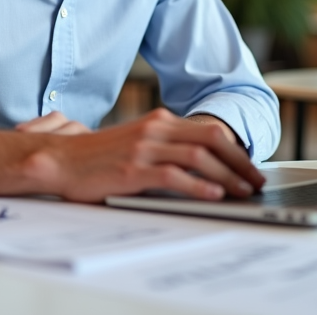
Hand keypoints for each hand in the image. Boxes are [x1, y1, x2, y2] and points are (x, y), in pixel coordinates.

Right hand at [21, 108, 264, 202]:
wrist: (61, 160)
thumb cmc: (97, 157)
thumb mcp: (135, 143)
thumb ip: (163, 146)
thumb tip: (198, 161)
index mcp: (158, 121)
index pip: (208, 129)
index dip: (235, 149)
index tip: (249, 167)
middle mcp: (154, 129)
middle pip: (211, 137)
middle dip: (239, 160)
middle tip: (255, 181)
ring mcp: (144, 148)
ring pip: (199, 156)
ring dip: (227, 175)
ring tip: (242, 192)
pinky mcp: (133, 170)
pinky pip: (174, 175)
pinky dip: (199, 185)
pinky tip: (213, 195)